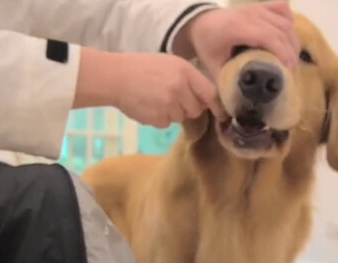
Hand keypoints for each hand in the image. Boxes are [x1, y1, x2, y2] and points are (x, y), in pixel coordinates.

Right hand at [76, 49, 225, 127]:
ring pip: (180, 117)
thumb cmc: (142, 67)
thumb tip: (205, 99)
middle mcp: (180, 88)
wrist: (116, 77)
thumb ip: (188, 79)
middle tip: (172, 98)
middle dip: (188, 107)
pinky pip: (166, 124)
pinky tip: (148, 106)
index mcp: (185, 72)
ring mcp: (169, 105)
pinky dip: (159, 118)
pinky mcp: (158, 118)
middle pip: (196, 109)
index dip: (216, 106)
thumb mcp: (170, 64)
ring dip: (172, 113)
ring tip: (156, 99)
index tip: (222, 114)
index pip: (210, 94)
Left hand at [177, 2, 300, 78]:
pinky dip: (289, 23)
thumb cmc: (207, 45)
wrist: (200, 22)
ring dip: (293, 41)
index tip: (288, 71)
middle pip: (281, 30)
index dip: (282, 53)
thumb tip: (234, 108)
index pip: (268, 37)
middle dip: (291, 52)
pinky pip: (282, 9)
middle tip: (291, 72)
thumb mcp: (212, 66)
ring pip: (285, 21)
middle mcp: (249, 15)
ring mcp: (256, 8)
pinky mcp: (261, 6)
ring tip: (291, 60)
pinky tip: (288, 38)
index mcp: (236, 28)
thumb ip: (225, 84)